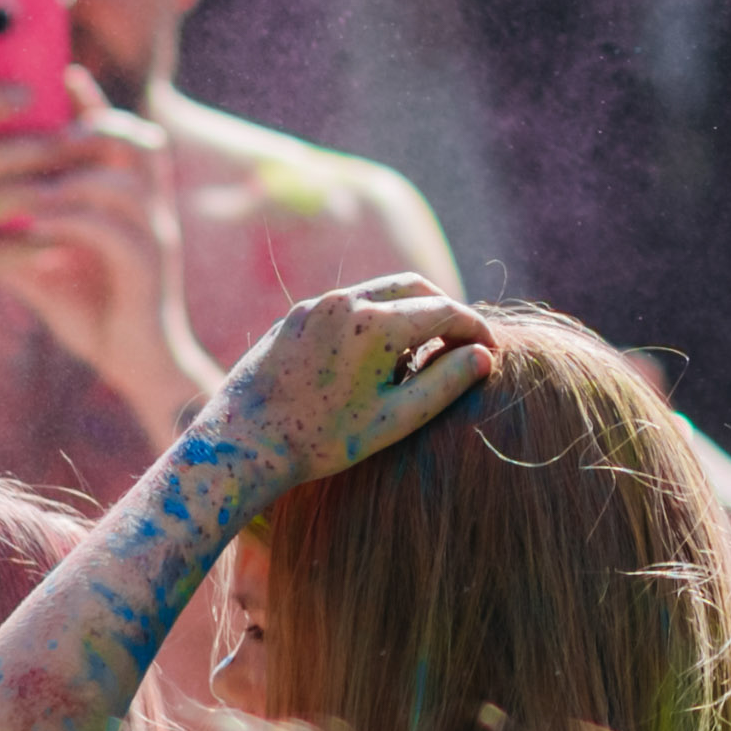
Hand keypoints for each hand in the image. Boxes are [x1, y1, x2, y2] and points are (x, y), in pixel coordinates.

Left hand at [0, 106, 221, 435]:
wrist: (133, 366)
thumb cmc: (93, 309)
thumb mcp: (48, 263)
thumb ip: (21, 230)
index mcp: (131, 200)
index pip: (121, 134)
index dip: (95, 102)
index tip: (64, 72)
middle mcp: (150, 209)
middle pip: (136, 141)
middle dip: (90, 126)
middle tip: (43, 127)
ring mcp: (153, 237)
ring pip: (124, 181)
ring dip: (73, 174)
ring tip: (29, 177)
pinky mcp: (145, 269)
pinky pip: (113, 230)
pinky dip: (73, 219)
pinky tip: (38, 222)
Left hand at [187, 278, 500, 504]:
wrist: (241, 443)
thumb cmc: (321, 439)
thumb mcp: (394, 420)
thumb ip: (444, 384)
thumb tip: (483, 357)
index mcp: (376, 323)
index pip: (444, 310)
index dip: (474, 329)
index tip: (489, 352)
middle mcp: (346, 300)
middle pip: (414, 286)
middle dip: (444, 311)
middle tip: (460, 345)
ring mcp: (315, 305)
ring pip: (378, 292)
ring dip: (408, 312)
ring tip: (418, 356)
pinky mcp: (293, 317)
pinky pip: (346, 305)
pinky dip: (374, 319)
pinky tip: (372, 359)